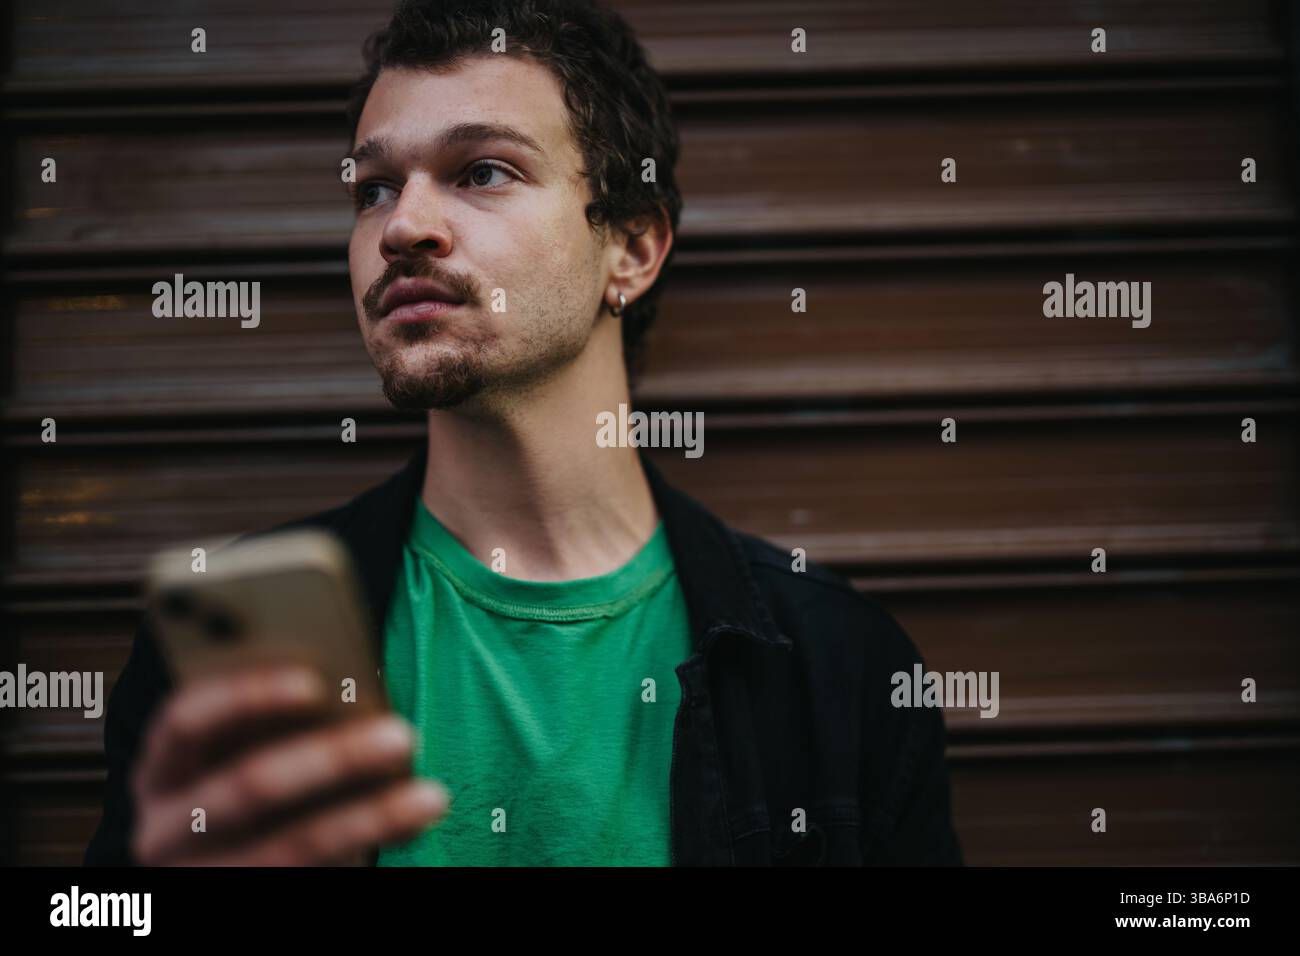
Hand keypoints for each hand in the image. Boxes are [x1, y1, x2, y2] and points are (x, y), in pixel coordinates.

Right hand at [130, 664, 448, 864]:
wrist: (219, 863)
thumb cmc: (240, 777)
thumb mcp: (238, 750)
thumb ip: (275, 721)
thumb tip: (350, 688)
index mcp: (160, 768)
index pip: (184, 721)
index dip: (244, 696)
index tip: (313, 680)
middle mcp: (166, 828)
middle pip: (247, 787)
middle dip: (332, 759)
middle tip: (402, 735)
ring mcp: (206, 873)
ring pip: (289, 848)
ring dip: (369, 817)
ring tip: (431, 794)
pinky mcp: (248, 899)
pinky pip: (312, 877)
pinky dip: (371, 842)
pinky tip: (414, 819)